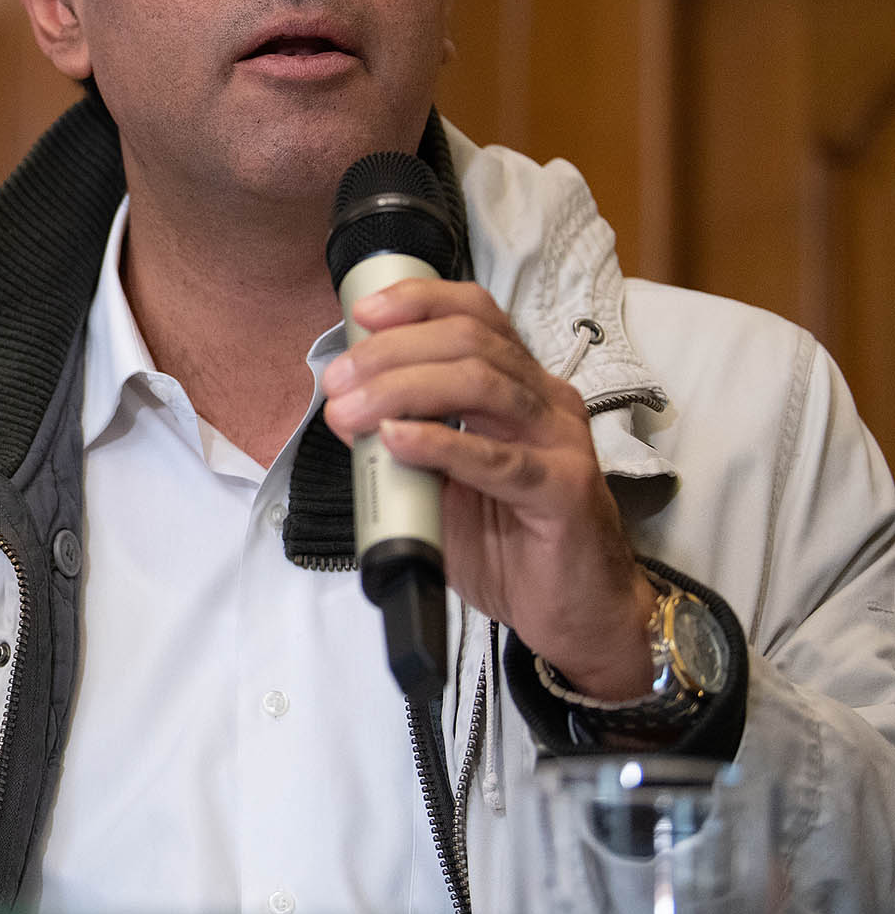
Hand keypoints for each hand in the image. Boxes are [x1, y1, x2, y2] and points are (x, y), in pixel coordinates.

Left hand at [320, 281, 656, 698]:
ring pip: (483, 385)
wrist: (576, 612)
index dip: (419, 301)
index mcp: (520, 385)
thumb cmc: (509, 540)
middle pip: (469, 342)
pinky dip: (442, 443)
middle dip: (391, 352)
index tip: (362, 312)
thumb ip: (409, 439)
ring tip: (353, 411)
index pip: (476, 314)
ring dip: (403, 390)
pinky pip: (500, 459)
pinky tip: (398, 440)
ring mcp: (561, 442)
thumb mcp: (446, 479)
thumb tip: (348, 408)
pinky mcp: (564, 491)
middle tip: (338, 382)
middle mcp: (546, 401)